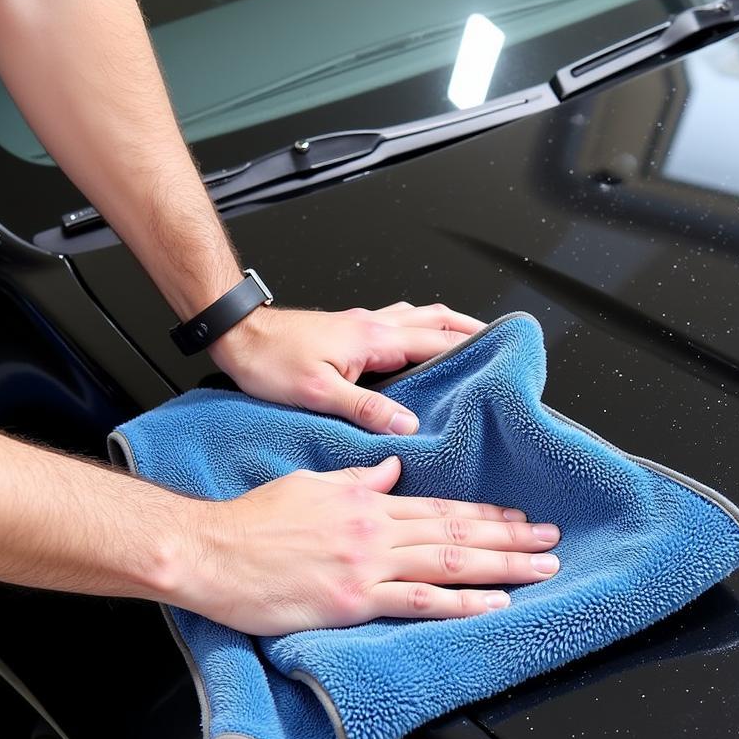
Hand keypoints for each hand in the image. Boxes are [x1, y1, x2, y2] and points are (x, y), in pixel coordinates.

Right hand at [174, 457, 559, 634]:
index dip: (485, 513)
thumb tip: (393, 468)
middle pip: (456, 531)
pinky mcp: (353, 600)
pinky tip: (493, 605)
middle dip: (510, 538)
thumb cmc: (253, 520)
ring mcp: (367, 565)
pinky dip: (460, 603)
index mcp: (367, 501)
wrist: (212, 551)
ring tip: (541, 570)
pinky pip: (418, 601)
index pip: (439, 506)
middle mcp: (375, 530)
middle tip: (551, 542)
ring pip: (449, 562)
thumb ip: (358, 479)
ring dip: (502, 567)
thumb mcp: (311, 484)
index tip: (518, 518)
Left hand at [207, 302, 484, 434]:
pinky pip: (396, 321)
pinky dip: (419, 326)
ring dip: (447, 323)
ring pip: (418, 315)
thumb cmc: (270, 360)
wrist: (238, 334)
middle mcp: (373, 325)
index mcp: (374, 339)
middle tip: (498, 340)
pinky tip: (416, 339)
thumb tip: (407, 423)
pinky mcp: (348, 329)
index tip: (500, 355)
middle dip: (470, 329)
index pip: (437, 341)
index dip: (472, 348)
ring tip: (469, 336)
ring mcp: (362, 323)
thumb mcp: (318, 393)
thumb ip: (366, 408)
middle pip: (436, 320)